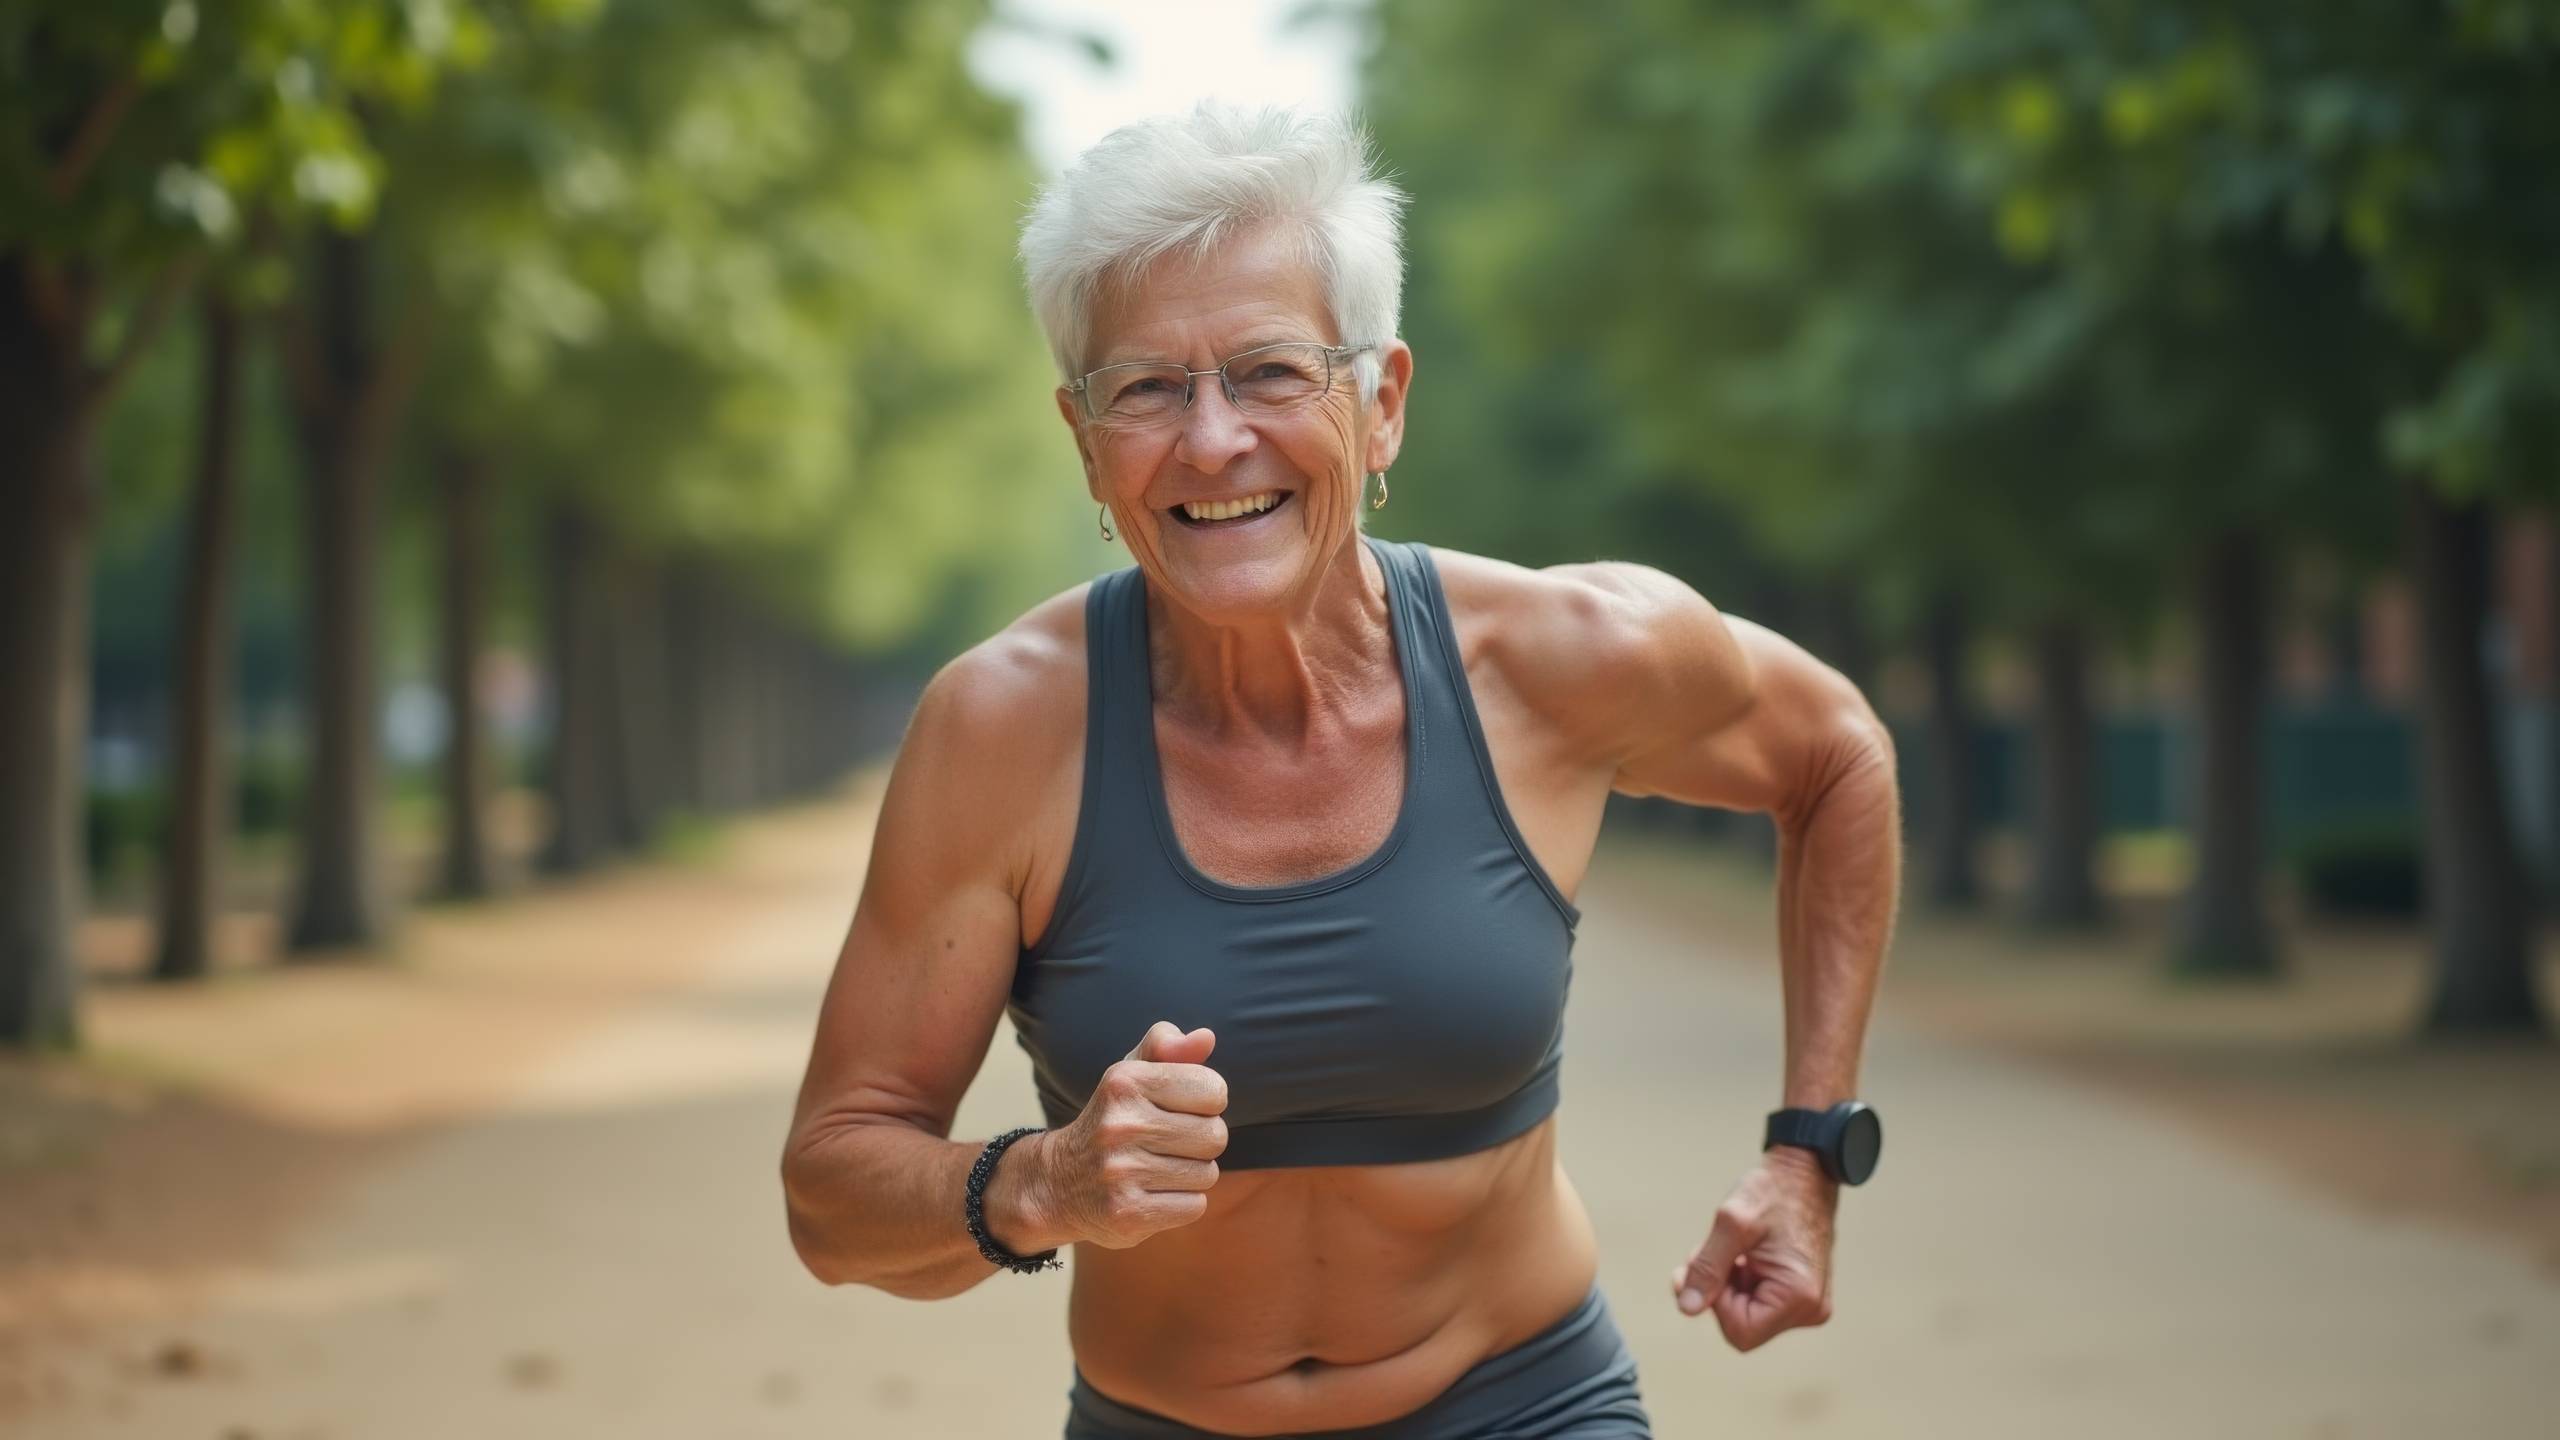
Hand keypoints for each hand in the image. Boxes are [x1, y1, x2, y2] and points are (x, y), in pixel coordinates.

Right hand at [1040, 1021, 1228, 1249]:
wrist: (1057, 1183)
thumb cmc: (1112, 1121)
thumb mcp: (1130, 1075)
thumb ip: (1167, 1048)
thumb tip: (1206, 1037)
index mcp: (1124, 1081)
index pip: (1213, 1090)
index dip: (1206, 1103)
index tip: (1180, 1109)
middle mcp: (1120, 1124)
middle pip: (1215, 1136)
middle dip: (1201, 1142)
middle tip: (1168, 1144)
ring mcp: (1120, 1172)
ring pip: (1207, 1173)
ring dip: (1191, 1174)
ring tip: (1157, 1169)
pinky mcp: (1126, 1213)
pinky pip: (1194, 1205)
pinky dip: (1182, 1203)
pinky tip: (1153, 1194)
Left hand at [1668, 1147, 1838, 1350]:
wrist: (1804, 1172)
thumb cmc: (1773, 1191)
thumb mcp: (1731, 1224)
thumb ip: (1707, 1267)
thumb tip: (1687, 1307)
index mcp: (1799, 1296)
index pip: (1740, 1331)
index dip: (1714, 1302)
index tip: (1708, 1264)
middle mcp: (1810, 1309)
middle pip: (1743, 1326)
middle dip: (1717, 1291)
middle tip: (1709, 1251)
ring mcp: (1808, 1304)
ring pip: (1747, 1315)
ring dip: (1726, 1285)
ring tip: (1731, 1248)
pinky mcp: (1801, 1295)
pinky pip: (1758, 1303)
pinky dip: (1740, 1282)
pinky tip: (1743, 1254)